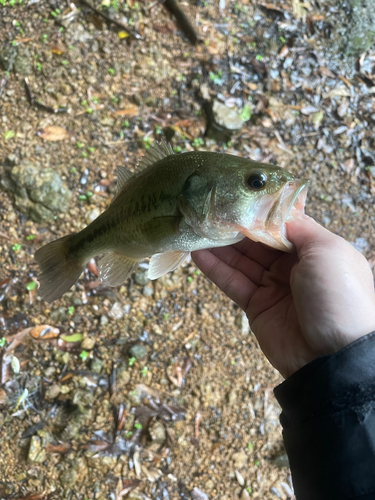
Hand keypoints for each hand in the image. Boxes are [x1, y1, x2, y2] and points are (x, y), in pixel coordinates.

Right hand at [192, 214, 374, 377]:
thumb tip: (273, 212)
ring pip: (242, 261)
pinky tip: (197, 253)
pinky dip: (216, 269)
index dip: (259, 213)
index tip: (236, 198)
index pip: (281, 226)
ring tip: (197, 227)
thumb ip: (298, 228)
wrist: (333, 356)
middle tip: (209, 211)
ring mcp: (274, 287)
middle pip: (258, 242)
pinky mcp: (257, 307)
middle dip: (235, 227)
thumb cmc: (337, 296)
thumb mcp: (327, 251)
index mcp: (314, 250)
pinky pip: (233, 283)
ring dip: (220, 246)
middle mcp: (294, 266)